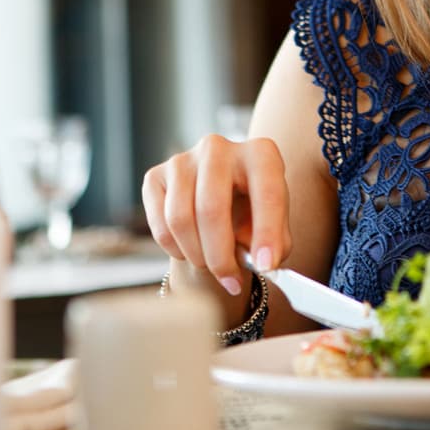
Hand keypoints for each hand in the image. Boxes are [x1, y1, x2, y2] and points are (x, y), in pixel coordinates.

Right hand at [142, 134, 292, 295]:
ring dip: (197, 255)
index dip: (267, 232)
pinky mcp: (155, 176)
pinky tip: (191, 250)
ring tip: (211, 265)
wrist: (220, 201)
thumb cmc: (252, 215)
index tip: (266, 266)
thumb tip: (264, 263)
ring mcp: (182, 159)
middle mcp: (219, 147)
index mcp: (260, 153)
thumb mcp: (274, 226)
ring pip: (180, 219)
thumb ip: (275, 244)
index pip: (266, 191)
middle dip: (220, 255)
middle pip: (211, 208)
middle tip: (231, 282)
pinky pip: (160, 224)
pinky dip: (176, 249)